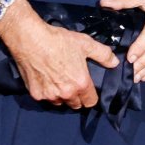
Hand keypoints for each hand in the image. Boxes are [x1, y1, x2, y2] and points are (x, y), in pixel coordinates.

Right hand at [0, 2, 118, 109]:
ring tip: (59, 82)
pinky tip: (46, 80)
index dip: (91, 96)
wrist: (30, 39)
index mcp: (80, 83)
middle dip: (77, 97)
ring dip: (62, 97)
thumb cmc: (58, 40)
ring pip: (60, 103)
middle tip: (72, 83)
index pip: (91, 102)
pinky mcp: (36, 94)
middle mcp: (66, 93)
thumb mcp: (85, 43)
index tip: (87, 89)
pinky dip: (47, 92)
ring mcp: (50, 95)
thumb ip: (103, 55)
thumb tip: (114, 63)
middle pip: (76, 105)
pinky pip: (46, 98)